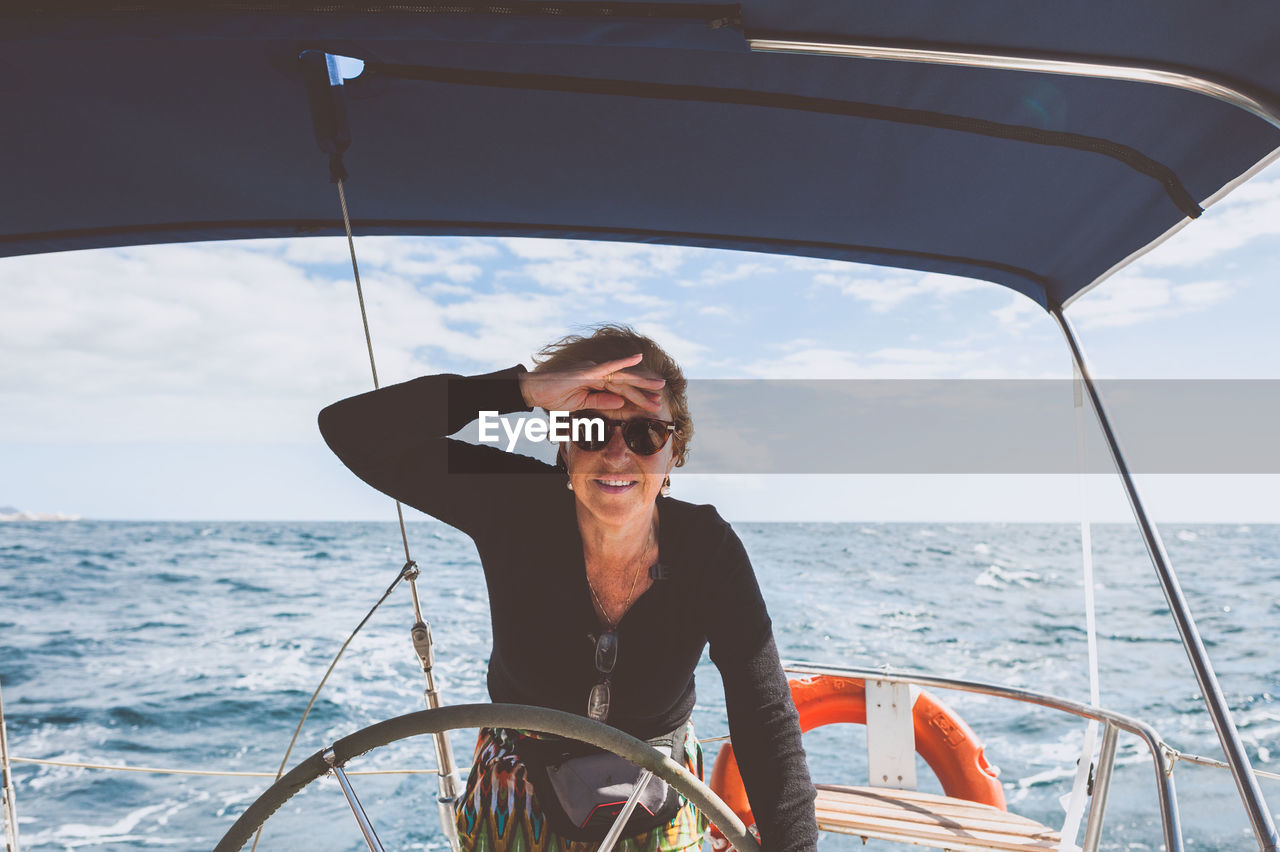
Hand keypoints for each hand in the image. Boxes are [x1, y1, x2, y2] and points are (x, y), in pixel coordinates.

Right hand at [519, 353, 665, 412]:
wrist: (533, 390)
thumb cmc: (553, 396)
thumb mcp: (581, 405)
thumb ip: (600, 402)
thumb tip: (620, 403)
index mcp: (596, 381)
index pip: (621, 390)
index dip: (637, 397)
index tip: (653, 405)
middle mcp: (597, 372)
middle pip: (625, 383)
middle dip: (645, 390)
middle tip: (662, 396)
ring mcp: (593, 370)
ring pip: (621, 378)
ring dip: (641, 383)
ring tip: (659, 386)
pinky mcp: (587, 371)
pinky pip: (608, 366)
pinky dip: (623, 362)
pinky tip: (637, 358)